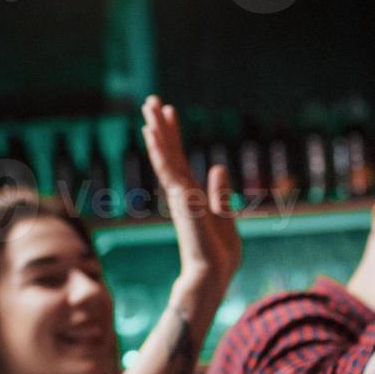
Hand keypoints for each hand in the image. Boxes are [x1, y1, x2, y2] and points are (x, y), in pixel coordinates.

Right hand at [141, 95, 240, 295]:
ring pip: (166, 156)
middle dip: (161, 125)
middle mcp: (182, 191)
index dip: (174, 135)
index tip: (170, 112)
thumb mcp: (224, 216)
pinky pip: (168, 170)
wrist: (212, 274)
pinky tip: (152, 133)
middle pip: (169, 151)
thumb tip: (216, 166)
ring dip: (158, 130)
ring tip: (149, 106)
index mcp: (192, 194)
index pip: (180, 158)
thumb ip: (219, 192)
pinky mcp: (181, 200)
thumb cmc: (218, 254)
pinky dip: (160, 151)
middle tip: (151, 100)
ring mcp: (179, 195)